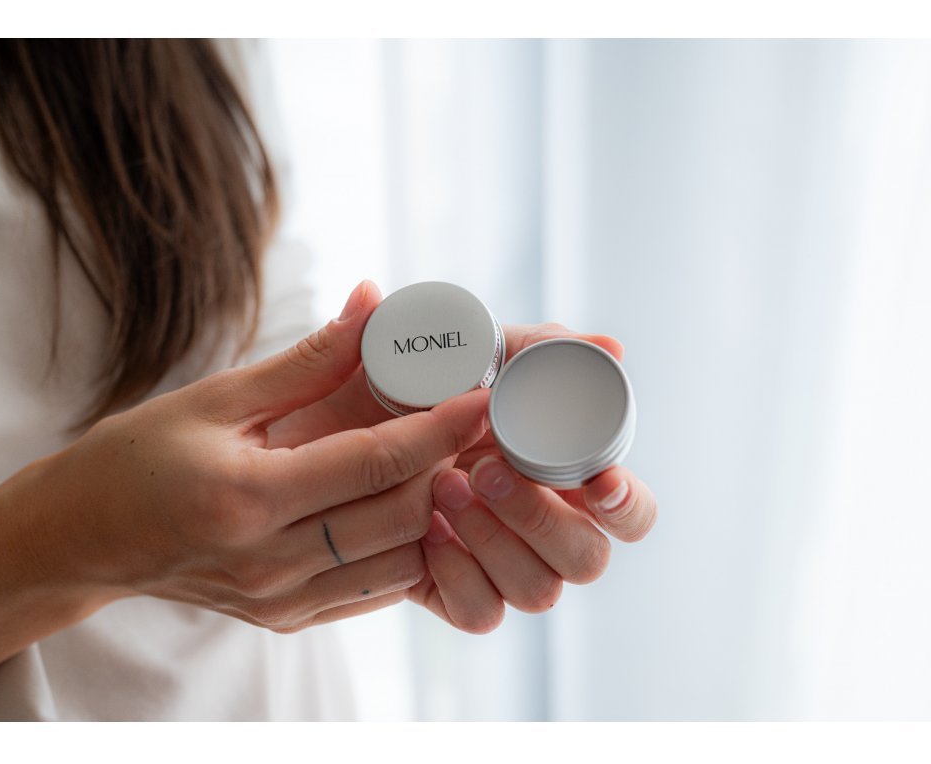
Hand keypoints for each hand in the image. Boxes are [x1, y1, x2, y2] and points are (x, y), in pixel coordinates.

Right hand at [35, 281, 489, 632]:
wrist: (84, 538)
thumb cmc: (138, 457)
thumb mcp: (217, 398)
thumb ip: (307, 360)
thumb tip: (373, 304)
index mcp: (247, 498)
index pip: (375, 464)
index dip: (439, 427)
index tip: (482, 396)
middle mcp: (270, 563)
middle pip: (402, 516)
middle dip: (446, 465)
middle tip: (463, 421)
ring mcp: (280, 602)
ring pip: (402, 561)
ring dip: (433, 511)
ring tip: (439, 461)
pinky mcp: (287, 620)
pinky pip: (376, 591)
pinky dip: (405, 549)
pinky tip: (405, 506)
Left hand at [262, 284, 656, 632]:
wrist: (332, 418)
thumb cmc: (418, 380)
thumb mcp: (472, 353)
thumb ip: (536, 348)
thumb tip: (612, 347)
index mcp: (562, 470)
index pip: (627, 509)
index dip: (627, 504)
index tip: (601, 481)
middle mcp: (540, 525)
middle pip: (587, 560)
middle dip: (544, 518)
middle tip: (487, 469)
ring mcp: (497, 562)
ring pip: (538, 592)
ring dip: (497, 542)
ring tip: (443, 486)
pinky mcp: (452, 588)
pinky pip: (480, 612)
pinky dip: (460, 574)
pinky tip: (428, 530)